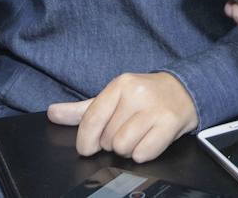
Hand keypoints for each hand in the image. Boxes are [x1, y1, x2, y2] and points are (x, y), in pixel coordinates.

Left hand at [48, 71, 197, 162]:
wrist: (184, 91)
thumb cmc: (144, 97)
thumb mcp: (114, 98)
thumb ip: (82, 109)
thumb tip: (52, 113)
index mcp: (120, 85)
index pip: (91, 119)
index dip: (85, 140)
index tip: (87, 147)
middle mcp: (137, 94)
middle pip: (108, 138)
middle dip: (113, 142)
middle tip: (126, 131)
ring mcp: (155, 108)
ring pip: (124, 147)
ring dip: (128, 149)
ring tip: (138, 136)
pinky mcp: (170, 123)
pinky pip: (143, 153)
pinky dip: (144, 153)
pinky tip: (150, 139)